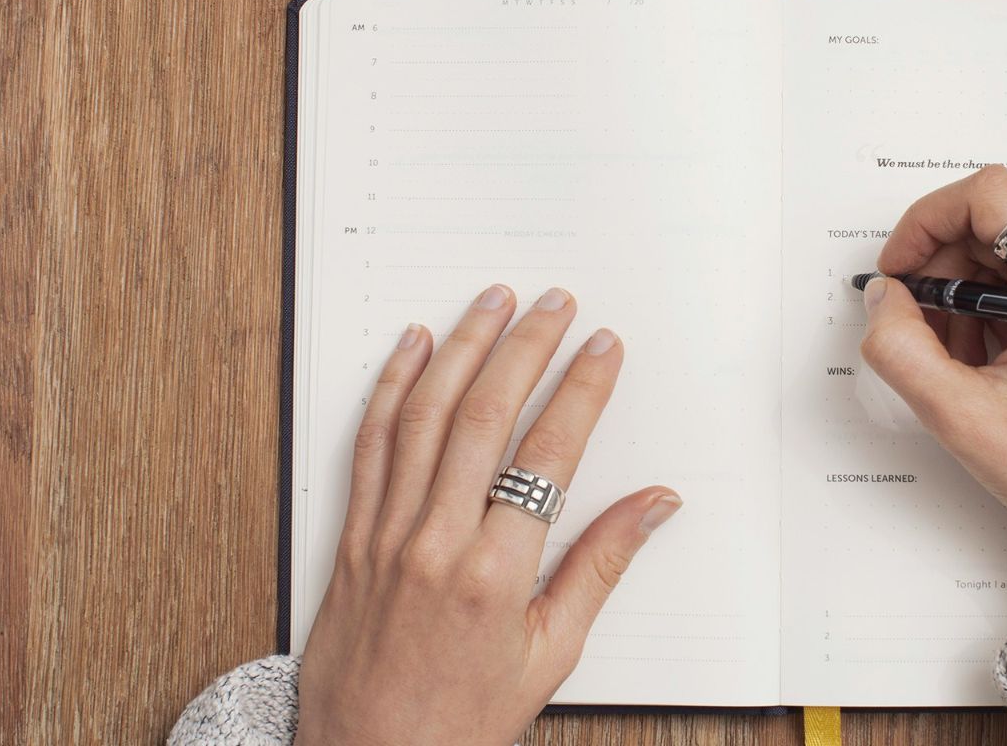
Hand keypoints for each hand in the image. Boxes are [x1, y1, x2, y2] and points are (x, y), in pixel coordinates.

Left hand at [296, 285, 681, 745]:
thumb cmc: (462, 721)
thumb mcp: (550, 655)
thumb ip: (600, 568)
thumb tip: (654, 505)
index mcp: (496, 575)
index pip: (549, 455)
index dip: (580, 391)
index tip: (603, 349)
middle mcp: (436, 543)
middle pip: (485, 416)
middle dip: (525, 348)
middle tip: (555, 303)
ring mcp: (386, 534)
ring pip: (424, 416)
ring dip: (461, 348)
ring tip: (492, 302)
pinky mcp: (351, 537)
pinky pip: (369, 445)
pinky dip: (391, 388)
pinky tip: (412, 348)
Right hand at [860, 166, 1006, 570]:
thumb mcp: (961, 416)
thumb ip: (902, 347)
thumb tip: (883, 296)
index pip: (990, 196)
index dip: (928, 222)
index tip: (901, 268)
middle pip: (991, 223)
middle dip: (941, 271)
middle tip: (918, 328)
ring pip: (1002, 252)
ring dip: (963, 297)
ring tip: (959, 361)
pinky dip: (987, 311)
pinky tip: (984, 363)